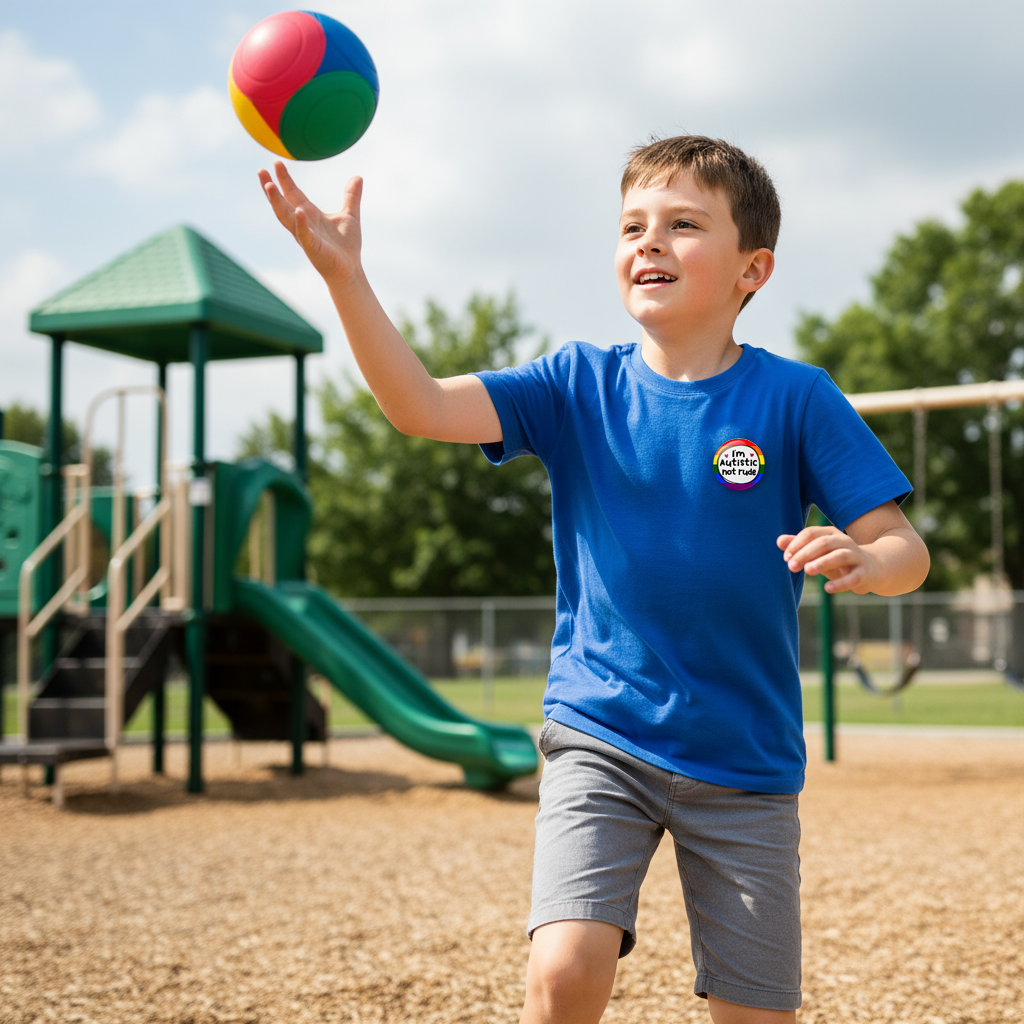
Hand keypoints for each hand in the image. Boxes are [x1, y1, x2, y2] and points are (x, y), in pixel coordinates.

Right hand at [258, 161, 362, 284]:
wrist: (350, 270)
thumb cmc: (346, 246)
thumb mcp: (350, 215)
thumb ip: (351, 197)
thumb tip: (358, 177)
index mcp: (310, 214)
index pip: (293, 193)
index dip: (284, 179)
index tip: (276, 163)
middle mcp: (303, 223)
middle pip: (283, 203)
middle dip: (271, 188)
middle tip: (260, 171)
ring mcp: (305, 236)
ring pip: (286, 218)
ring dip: (277, 203)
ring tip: (269, 186)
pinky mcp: (313, 248)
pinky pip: (304, 235)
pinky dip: (301, 224)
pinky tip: (299, 211)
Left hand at [776, 525, 878, 594]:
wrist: (873, 568)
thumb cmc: (838, 560)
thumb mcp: (818, 552)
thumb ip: (799, 546)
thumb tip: (779, 540)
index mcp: (831, 534)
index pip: (811, 533)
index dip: (797, 544)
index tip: (786, 557)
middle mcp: (844, 542)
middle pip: (823, 543)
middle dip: (805, 553)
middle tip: (791, 566)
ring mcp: (856, 556)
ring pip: (840, 556)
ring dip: (822, 562)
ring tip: (807, 571)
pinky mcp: (864, 573)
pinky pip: (853, 577)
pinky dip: (840, 583)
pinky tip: (827, 588)